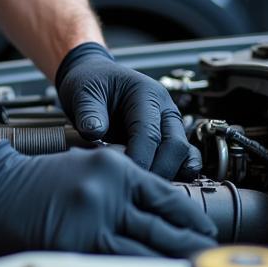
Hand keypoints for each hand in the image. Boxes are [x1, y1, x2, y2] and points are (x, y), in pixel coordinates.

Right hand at [0, 141, 216, 256]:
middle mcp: (108, 191)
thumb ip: (124, 185)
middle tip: (208, 254)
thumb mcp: (89, 166)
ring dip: (173, 261)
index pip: (166, 195)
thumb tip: (162, 215)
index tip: (205, 230)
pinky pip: (119, 264)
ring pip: (148, 248)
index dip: (191, 218)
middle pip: (164, 224)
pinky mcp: (77, 245)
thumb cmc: (40, 178)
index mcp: (114, 167)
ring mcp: (93, 219)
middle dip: (191, 243)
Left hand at [56, 41, 201, 178]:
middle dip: (157, 171)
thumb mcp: (83, 92)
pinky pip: (184, 157)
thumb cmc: (91, 83)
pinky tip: (158, 184)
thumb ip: (88, 112)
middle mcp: (164, 108)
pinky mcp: (168, 137)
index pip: (149, 132)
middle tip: (133, 188)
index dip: (138, 158)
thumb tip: (94, 133)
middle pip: (175, 146)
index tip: (123, 177)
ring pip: (183, 154)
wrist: (94, 78)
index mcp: (146, 93)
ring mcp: (169, 124)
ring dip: (168, 174)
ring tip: (143, 188)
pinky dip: (178, 173)